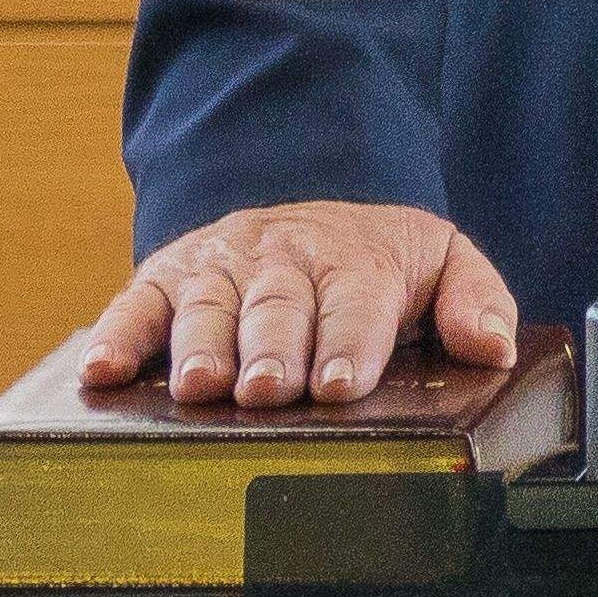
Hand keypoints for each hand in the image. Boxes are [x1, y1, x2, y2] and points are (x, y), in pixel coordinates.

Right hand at [81, 202, 515, 409]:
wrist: (307, 207)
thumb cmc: (373, 260)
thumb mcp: (440, 262)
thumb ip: (475, 299)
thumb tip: (497, 347)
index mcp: (353, 258)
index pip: (355, 300)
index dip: (348, 342)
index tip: (338, 383)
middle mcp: (282, 258)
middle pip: (277, 306)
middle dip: (271, 349)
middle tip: (264, 389)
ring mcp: (220, 267)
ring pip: (208, 306)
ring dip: (201, 347)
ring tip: (200, 387)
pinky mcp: (165, 279)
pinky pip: (134, 304)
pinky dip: (115, 337)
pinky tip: (100, 372)